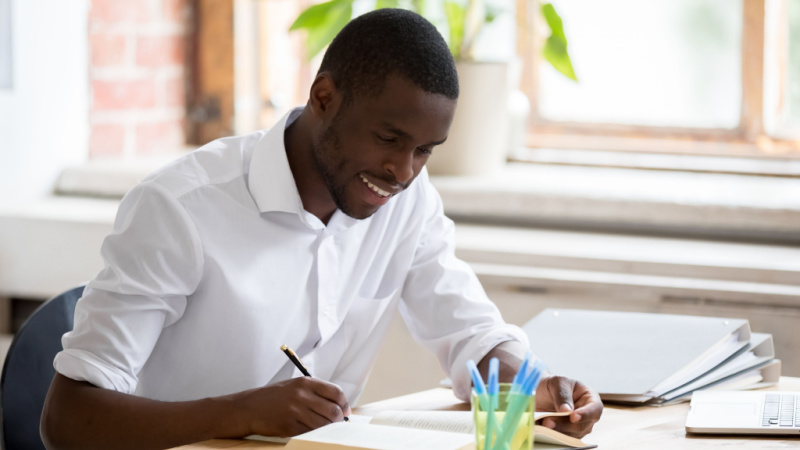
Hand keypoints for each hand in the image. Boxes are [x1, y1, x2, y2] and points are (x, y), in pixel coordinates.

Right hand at [235, 377, 351, 436]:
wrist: (249, 408)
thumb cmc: (274, 397)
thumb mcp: (294, 386)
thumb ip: (314, 392)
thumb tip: (338, 404)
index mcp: (305, 383)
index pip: (335, 392)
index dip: (344, 403)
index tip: (345, 411)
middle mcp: (301, 396)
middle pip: (333, 410)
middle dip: (339, 419)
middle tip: (338, 422)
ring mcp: (295, 412)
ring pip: (324, 424)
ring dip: (328, 428)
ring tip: (325, 427)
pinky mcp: (289, 427)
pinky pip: (310, 433)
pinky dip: (314, 434)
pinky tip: (311, 430)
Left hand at [535, 375, 602, 437]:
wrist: (539, 392)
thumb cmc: (552, 384)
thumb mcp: (557, 382)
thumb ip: (562, 395)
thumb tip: (566, 411)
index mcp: (589, 398)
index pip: (595, 409)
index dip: (586, 414)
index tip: (573, 417)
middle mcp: (586, 415)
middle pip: (582, 426)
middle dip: (565, 424)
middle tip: (548, 421)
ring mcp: (577, 426)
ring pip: (572, 435)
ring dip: (557, 431)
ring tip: (543, 423)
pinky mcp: (566, 434)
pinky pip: (562, 439)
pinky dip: (553, 435)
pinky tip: (543, 428)